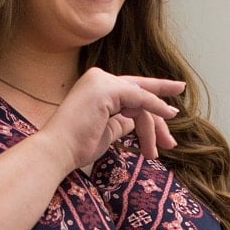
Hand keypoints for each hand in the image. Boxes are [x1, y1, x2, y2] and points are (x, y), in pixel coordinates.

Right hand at [42, 67, 184, 169]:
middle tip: (172, 137)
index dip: (154, 99)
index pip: (131, 92)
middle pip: (140, 94)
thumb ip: (122, 121)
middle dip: (160, 112)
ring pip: (142, 101)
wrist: (57, 151)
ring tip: (156, 151)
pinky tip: (169, 116)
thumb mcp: (107, 131)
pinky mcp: (107, 88)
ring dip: (153, 128)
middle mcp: (98, 78)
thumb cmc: (77, 146)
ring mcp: (102, 81)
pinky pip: (141, 98)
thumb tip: (138, 121)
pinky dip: (157, 107)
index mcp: (96, 87)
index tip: (171, 112)